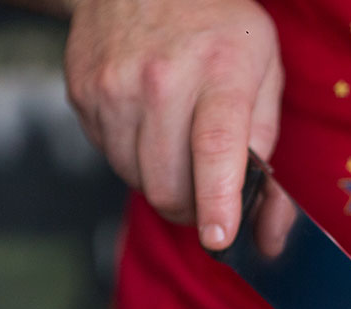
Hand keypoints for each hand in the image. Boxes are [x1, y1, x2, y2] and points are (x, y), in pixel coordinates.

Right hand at [64, 0, 294, 254]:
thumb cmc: (217, 28)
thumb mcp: (263, 73)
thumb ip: (267, 153)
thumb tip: (267, 233)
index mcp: (219, 70)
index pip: (214, 146)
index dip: (218, 201)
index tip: (220, 238)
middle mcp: (160, 78)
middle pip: (169, 183)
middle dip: (193, 210)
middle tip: (209, 198)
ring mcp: (113, 86)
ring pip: (137, 180)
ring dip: (163, 184)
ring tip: (179, 147)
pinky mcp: (82, 93)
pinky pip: (111, 157)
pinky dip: (134, 157)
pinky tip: (149, 123)